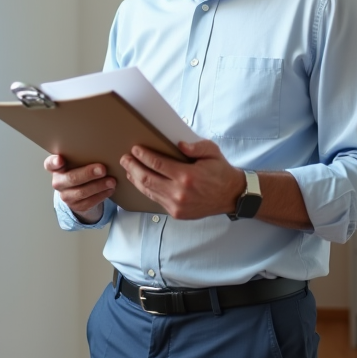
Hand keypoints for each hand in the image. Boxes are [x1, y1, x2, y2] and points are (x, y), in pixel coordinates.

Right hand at [45, 154, 115, 222]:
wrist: (81, 189)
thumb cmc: (81, 169)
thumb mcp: (78, 161)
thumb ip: (82, 155)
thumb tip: (101, 149)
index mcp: (56, 168)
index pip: (50, 164)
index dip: (54, 162)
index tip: (61, 160)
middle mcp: (58, 182)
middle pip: (71, 178)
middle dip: (88, 174)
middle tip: (102, 169)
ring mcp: (66, 196)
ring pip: (81, 192)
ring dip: (98, 186)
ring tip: (111, 181)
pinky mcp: (76, 206)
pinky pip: (89, 202)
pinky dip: (102, 195)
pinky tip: (110, 189)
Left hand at [120, 140, 244, 219]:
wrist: (231, 195)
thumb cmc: (220, 171)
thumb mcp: (212, 152)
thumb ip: (195, 146)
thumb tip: (178, 144)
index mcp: (187, 176)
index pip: (157, 164)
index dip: (143, 156)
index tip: (135, 149)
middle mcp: (179, 193)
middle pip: (147, 178)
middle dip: (133, 167)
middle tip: (125, 158)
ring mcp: (176, 205)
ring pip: (148, 191)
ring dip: (135, 179)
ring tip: (128, 169)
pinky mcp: (176, 213)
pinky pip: (155, 200)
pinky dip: (145, 190)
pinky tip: (140, 182)